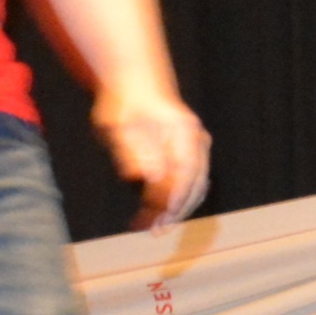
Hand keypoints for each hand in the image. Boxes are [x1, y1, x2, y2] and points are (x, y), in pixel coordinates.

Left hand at [98, 87, 212, 227]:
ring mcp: (196, 147)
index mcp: (183, 130)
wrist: (135, 84)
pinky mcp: (188, 155)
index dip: (174, 199)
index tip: (158, 220)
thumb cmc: (124, 103)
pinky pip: (188, 183)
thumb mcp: (119, 125)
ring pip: (194, 186)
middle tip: (153, 231)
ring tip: (148, 226)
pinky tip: (153, 212)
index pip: (186, 173)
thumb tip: (148, 178)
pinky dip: (173, 200)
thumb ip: (132, 151)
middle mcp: (196, 140)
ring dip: (174, 209)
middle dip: (174, 211)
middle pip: (195, 183)